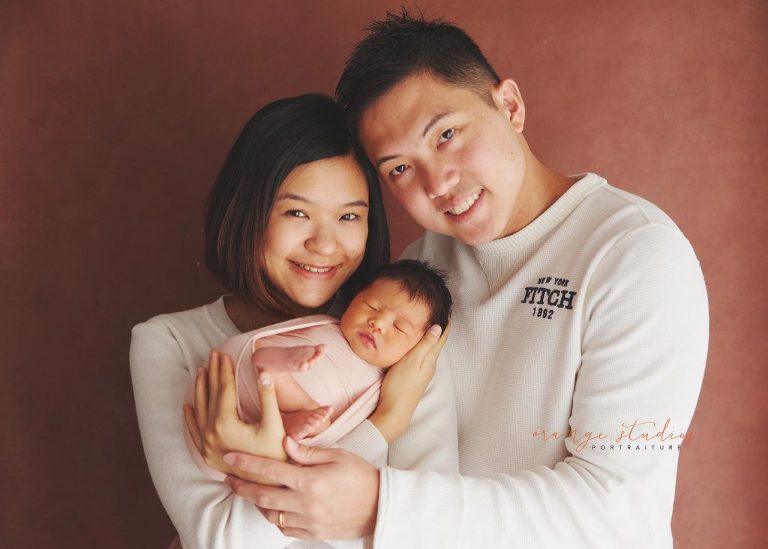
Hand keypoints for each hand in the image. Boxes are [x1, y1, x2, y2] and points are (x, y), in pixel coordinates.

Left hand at [184, 350, 286, 481]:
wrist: (268, 486)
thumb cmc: (276, 455)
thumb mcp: (275, 423)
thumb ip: (268, 396)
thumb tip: (263, 371)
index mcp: (226, 423)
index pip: (223, 389)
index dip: (224, 370)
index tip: (224, 354)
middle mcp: (211, 434)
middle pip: (210, 396)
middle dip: (211, 373)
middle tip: (213, 355)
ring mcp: (207, 446)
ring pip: (199, 411)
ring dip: (200, 389)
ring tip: (201, 371)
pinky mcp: (207, 455)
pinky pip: (193, 432)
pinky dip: (189, 417)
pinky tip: (188, 404)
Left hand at [223, 437, 378, 539]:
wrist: (382, 506)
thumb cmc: (362, 476)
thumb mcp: (338, 456)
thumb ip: (309, 452)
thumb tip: (284, 443)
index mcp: (311, 481)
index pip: (271, 471)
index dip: (248, 463)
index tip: (231, 458)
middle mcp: (307, 504)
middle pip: (263, 496)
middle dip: (242, 487)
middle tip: (228, 478)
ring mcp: (309, 522)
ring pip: (271, 515)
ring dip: (257, 503)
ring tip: (250, 491)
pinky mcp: (313, 533)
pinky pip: (285, 529)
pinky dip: (275, 518)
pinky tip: (273, 507)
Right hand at [370, 323, 448, 441]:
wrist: (394, 412)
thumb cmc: (400, 386)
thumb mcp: (412, 361)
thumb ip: (424, 345)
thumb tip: (438, 327)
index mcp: (430, 359)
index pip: (441, 338)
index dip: (445, 324)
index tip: (446, 310)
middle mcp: (430, 366)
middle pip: (437, 343)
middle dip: (439, 328)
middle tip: (437, 314)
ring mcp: (423, 373)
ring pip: (430, 351)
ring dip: (431, 338)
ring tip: (428, 326)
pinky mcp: (415, 378)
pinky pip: (423, 358)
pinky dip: (423, 348)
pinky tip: (417, 347)